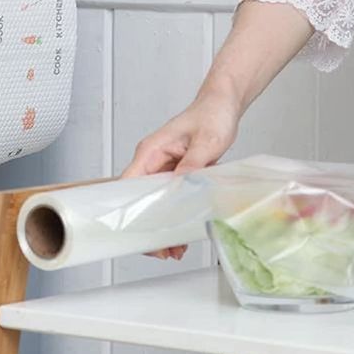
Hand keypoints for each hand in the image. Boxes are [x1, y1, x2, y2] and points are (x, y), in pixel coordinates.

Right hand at [121, 85, 242, 259]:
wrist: (224, 103)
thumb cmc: (212, 114)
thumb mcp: (206, 141)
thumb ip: (193, 164)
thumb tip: (182, 186)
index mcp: (151, 151)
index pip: (129, 185)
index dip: (132, 211)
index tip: (142, 233)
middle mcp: (153, 160)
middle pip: (141, 199)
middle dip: (150, 225)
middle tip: (163, 249)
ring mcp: (165, 167)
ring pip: (157, 202)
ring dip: (165, 224)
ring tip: (175, 249)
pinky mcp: (178, 172)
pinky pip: (172, 197)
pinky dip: (177, 214)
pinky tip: (185, 231)